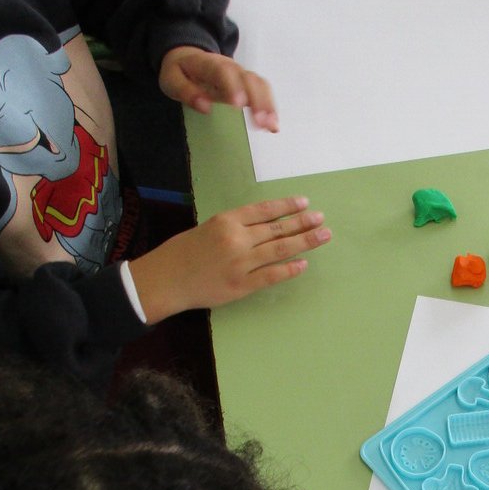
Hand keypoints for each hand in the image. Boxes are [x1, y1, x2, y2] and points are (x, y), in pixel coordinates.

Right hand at [128, 196, 329, 323]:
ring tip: (323, 235)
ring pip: (280, 250)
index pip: (265, 211)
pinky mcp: (242, 285)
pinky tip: (304, 264)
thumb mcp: (207, 228)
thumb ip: (235, 227)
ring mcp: (241, 263)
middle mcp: (237, 239)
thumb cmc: (183, 252)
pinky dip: (289, 269)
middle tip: (322, 219)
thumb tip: (265, 226)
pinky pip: (271, 276)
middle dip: (303, 223)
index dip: (287, 206)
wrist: (165, 280)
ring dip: (305, 242)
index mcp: (227, 221)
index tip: (305, 203)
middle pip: (277, 229)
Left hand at [158, 46, 279, 130]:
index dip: (233, 86)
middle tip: (261, 122)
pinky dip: (270, 107)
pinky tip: (273, 125)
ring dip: (268, 105)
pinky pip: (262, 91)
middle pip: (249, 78)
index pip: (224, 72)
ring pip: (259, 84)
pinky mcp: (247, 84)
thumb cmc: (180, 72)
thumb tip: (206, 108)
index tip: (238, 106)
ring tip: (271, 126)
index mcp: (208, 64)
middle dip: (258, 100)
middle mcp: (230, 66)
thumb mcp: (171, 80)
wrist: (187, 57)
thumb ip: (186, 92)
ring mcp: (240, 74)